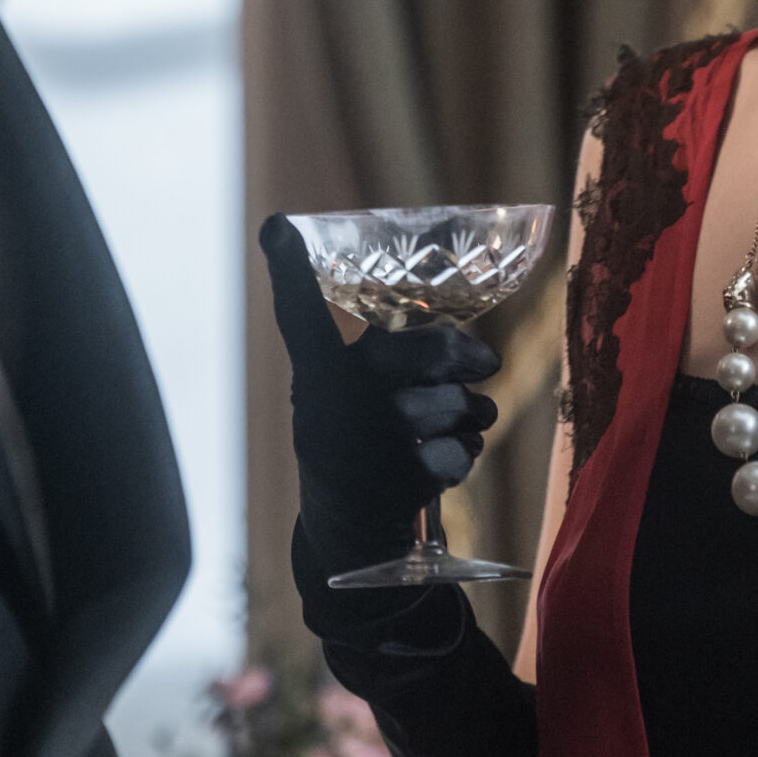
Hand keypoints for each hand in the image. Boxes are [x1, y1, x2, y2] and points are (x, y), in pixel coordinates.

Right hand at [261, 216, 500, 570]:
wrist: (348, 529)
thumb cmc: (358, 439)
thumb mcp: (347, 393)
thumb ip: (382, 353)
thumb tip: (468, 344)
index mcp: (320, 368)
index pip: (298, 313)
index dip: (286, 268)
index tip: (275, 227)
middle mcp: (338, 396)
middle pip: (441, 348)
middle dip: (471, 361)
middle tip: (482, 367)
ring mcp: (373, 435)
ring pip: (461, 403)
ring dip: (472, 416)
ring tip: (447, 428)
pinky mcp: (405, 476)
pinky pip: (465, 448)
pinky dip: (466, 455)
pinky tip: (440, 464)